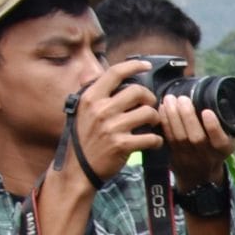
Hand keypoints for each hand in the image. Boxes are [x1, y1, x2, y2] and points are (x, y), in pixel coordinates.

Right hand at [66, 59, 164, 182]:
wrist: (78, 169)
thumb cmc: (83, 139)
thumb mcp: (81, 111)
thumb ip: (94, 94)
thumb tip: (104, 76)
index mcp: (90, 97)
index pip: (115, 73)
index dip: (134, 65)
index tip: (146, 65)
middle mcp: (100, 109)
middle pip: (138, 91)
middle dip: (149, 98)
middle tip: (149, 107)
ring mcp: (112, 127)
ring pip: (149, 113)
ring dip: (156, 119)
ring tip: (151, 125)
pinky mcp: (122, 144)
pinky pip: (151, 137)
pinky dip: (156, 140)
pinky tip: (152, 142)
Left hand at [155, 85, 234, 192]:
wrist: (200, 175)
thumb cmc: (216, 148)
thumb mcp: (231, 138)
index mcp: (224, 149)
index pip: (220, 140)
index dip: (213, 127)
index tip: (207, 111)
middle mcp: (207, 155)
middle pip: (195, 137)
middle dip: (187, 116)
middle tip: (182, 98)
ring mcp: (189, 156)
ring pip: (179, 136)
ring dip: (172, 116)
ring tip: (170, 99)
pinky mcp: (174, 155)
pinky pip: (167, 138)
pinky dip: (164, 122)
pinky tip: (162, 108)